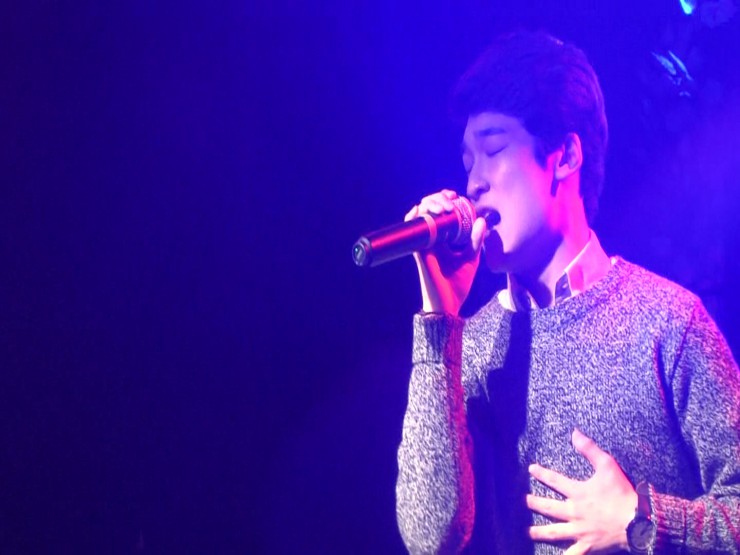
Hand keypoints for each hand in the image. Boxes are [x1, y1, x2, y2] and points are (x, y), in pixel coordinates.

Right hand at [405, 190, 486, 314]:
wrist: (448, 303)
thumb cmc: (457, 284)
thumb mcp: (471, 258)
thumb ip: (476, 240)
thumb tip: (482, 220)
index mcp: (442, 238)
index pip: (440, 212)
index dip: (444, 199)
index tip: (456, 196)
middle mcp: (431, 238)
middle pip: (428, 208)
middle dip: (438, 198)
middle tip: (452, 200)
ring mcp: (423, 242)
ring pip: (419, 213)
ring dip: (430, 204)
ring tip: (445, 207)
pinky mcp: (418, 248)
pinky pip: (412, 227)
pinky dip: (416, 215)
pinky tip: (429, 212)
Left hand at [526, 429, 637, 553]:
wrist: (638, 520)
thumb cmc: (622, 493)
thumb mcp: (607, 466)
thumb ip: (590, 450)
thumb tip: (575, 433)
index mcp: (578, 493)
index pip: (555, 480)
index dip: (541, 474)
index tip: (531, 469)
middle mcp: (574, 512)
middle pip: (549, 507)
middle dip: (534, 503)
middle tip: (524, 501)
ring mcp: (579, 530)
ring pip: (554, 532)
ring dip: (540, 532)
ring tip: (529, 532)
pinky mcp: (587, 545)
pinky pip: (573, 554)